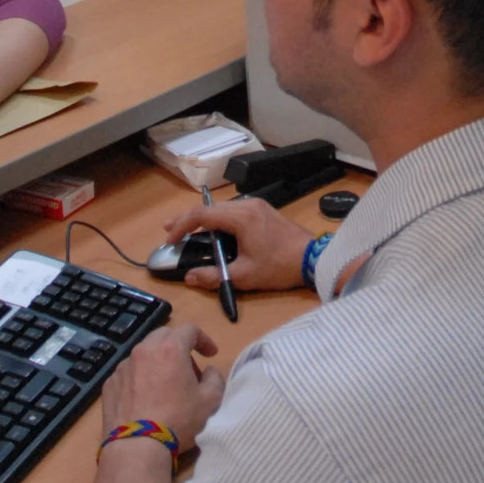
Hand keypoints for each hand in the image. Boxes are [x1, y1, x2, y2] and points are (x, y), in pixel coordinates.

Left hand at [97, 322, 226, 449]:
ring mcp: (123, 367)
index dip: (204, 339)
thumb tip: (207, 372)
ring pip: (144, 354)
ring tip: (165, 385)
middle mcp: (144, 351)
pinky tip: (145, 398)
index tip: (211, 354)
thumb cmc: (177, 421)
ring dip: (158, 361)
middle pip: (164, 336)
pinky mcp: (109, 384)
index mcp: (170, 349)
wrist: (136, 448)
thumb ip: (215, 379)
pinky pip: (129, 372)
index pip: (190, 329)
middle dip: (179, 346)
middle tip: (188, 368)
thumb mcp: (210, 401)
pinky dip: (140, 377)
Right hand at [160, 198, 313, 293]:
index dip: (181, 225)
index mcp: (241, 217)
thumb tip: (189, 277)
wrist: (314, 258)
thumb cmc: (278, 267)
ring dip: (204, 217)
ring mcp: (257, 205)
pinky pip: (234, 209)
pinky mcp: (264, 210)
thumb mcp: (244, 275)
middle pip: (209, 207)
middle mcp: (247, 205)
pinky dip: (219, 218)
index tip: (170, 238)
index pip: (202, 215)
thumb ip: (214, 276)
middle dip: (188, 219)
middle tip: (170, 230)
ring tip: (188, 229)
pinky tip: (214, 229)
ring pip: (222, 207)